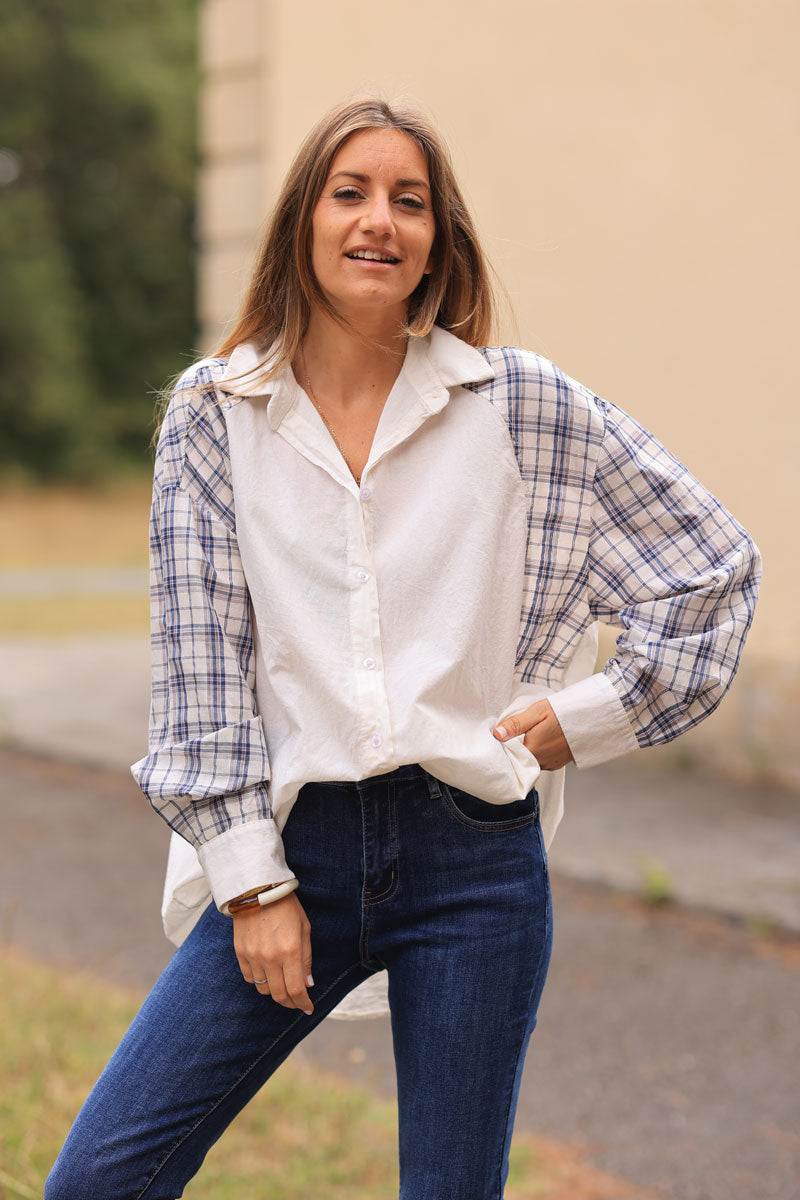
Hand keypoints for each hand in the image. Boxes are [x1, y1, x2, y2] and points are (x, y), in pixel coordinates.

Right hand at [233, 891, 314, 1014]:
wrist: (258, 888)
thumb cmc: (286, 906)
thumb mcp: (304, 929)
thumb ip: (306, 958)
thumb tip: (307, 984)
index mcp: (290, 951)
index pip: (296, 990)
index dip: (303, 1003)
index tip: (308, 1008)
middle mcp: (270, 958)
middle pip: (279, 995)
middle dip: (290, 1003)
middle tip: (297, 1003)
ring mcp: (253, 956)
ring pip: (263, 989)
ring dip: (275, 991)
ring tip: (282, 983)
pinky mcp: (240, 953)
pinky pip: (249, 978)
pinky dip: (259, 981)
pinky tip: (267, 973)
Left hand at [493, 699, 573, 770]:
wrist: (590, 718)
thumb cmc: (564, 712)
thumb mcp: (537, 712)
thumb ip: (516, 724)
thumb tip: (496, 733)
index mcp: (532, 749)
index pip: (508, 754)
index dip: (503, 745)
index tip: (502, 735)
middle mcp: (541, 761)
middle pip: (518, 759)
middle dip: (515, 748)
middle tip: (517, 733)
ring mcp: (550, 764)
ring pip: (529, 761)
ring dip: (527, 752)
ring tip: (531, 736)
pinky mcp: (557, 764)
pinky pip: (540, 762)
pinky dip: (537, 754)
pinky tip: (541, 741)